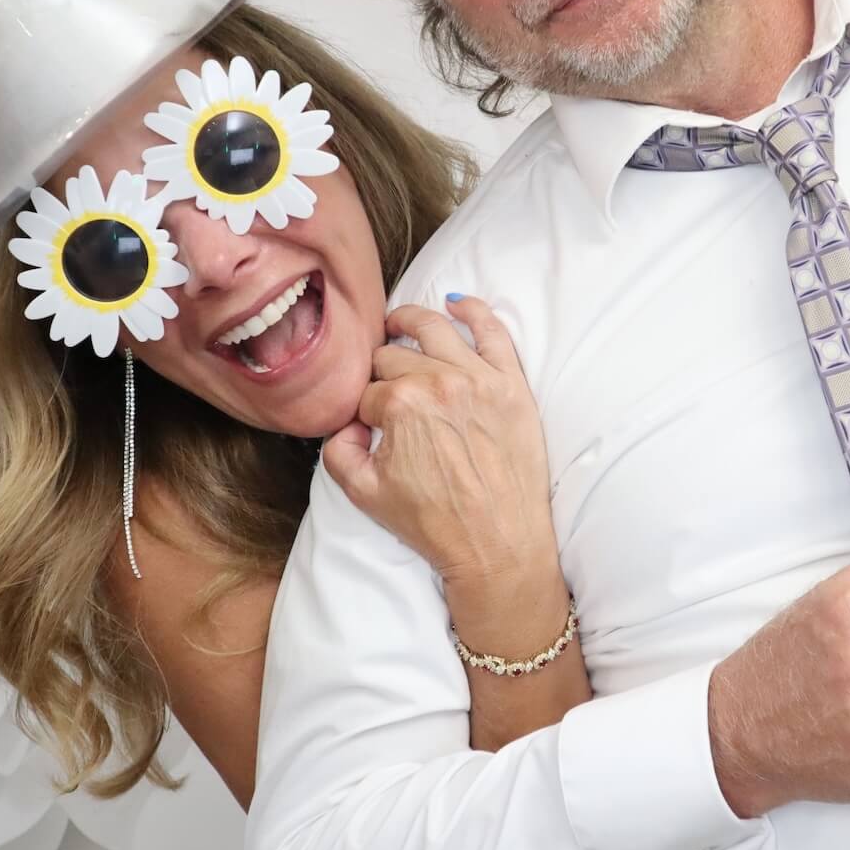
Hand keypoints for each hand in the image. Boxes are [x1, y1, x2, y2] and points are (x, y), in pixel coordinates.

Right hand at [322, 295, 554, 585]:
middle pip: (395, 357)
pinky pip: (493, 330)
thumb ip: (337, 451)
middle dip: (383, 372)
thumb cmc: (435, 522)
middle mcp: (439, 381)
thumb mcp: (364, 493)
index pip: (367, 391)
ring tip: (399, 324)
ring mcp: (480, 377)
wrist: (498, 544)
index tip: (370, 426)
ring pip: (435, 328)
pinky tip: (457, 304)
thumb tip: (343, 424)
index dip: (364, 410)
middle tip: (384, 389)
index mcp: (400, 404)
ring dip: (411, 322)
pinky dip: (474, 311)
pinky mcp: (512, 383)